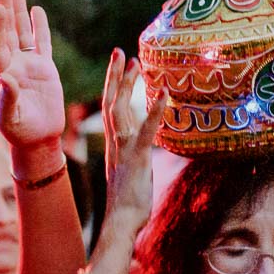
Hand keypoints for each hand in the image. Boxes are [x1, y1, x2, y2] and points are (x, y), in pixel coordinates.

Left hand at [0, 0, 64, 160]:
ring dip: (18, 11)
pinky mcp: (44, 70)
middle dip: (4, 8)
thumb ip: (8, 99)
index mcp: (3, 76)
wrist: (37, 141)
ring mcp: (28, 66)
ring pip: (23, 32)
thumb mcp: (10, 119)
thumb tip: (7, 78)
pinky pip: (41, 43)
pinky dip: (39, 27)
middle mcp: (13, 66)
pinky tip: (36, 9)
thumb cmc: (20, 133)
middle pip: (7, 31)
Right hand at [98, 48, 165, 248]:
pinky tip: (164, 93)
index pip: (109, 110)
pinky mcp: (137, 158)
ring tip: (135, 61)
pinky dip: (154, 111)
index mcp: (114, 147)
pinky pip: (145, 130)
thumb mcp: (130, 179)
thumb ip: (133, 165)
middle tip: (120, 51)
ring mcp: (125, 150)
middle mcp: (115, 144)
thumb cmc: (127, 207)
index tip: (119, 66)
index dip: (112, 87)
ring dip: (128, 84)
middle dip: (115, 76)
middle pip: (110, 102)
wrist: (120, 222)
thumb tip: (138, 163)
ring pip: (121, 109)